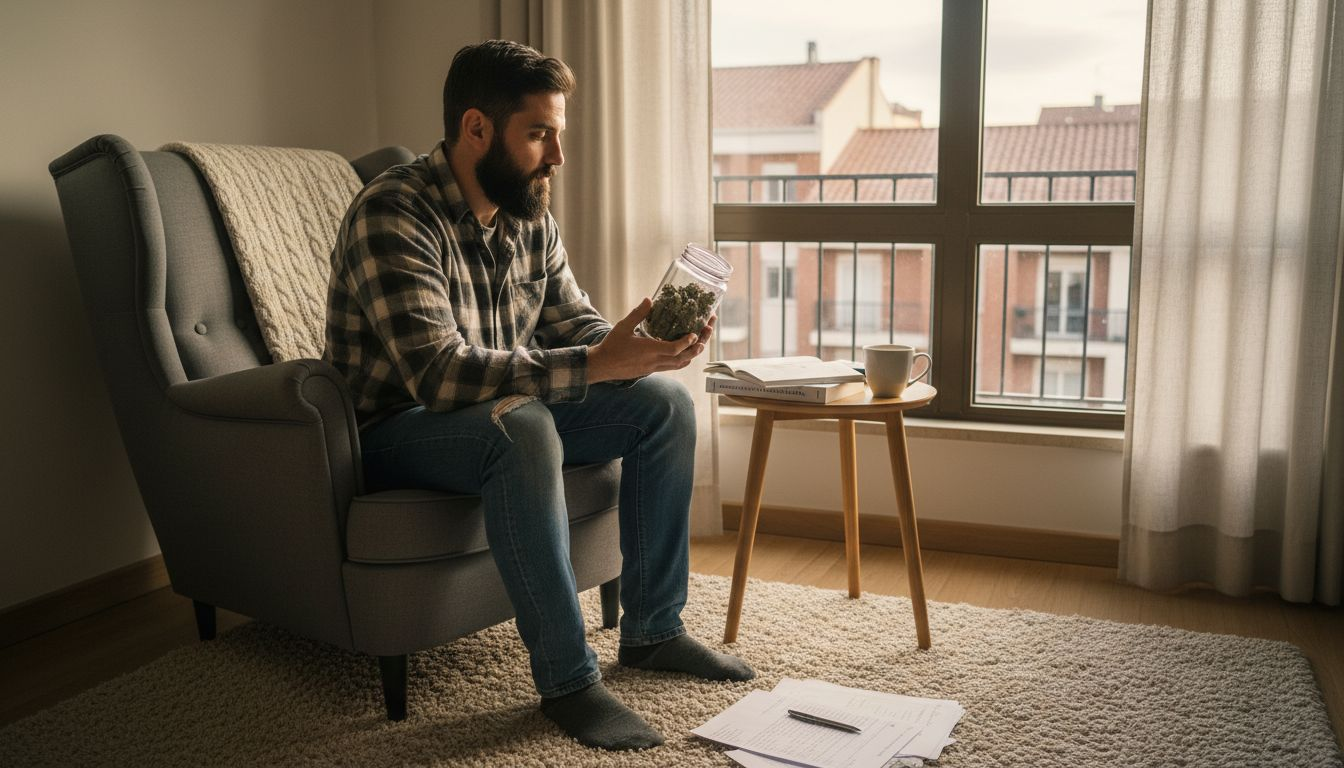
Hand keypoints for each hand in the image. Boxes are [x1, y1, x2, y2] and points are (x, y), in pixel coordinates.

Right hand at [588, 300, 715, 382]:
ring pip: (679, 364)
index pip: (674, 349)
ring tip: (700, 342)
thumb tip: (650, 299)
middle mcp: (654, 362)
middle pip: (683, 358)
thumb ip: (638, 314)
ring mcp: (654, 368)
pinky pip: (672, 367)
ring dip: (692, 354)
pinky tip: (684, 351)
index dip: (687, 342)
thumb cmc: (611, 346)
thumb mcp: (623, 326)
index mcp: (648, 350)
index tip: (695, 333)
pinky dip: (682, 359)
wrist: (602, 366)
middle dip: (697, 347)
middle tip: (706, 334)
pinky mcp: (651, 371)